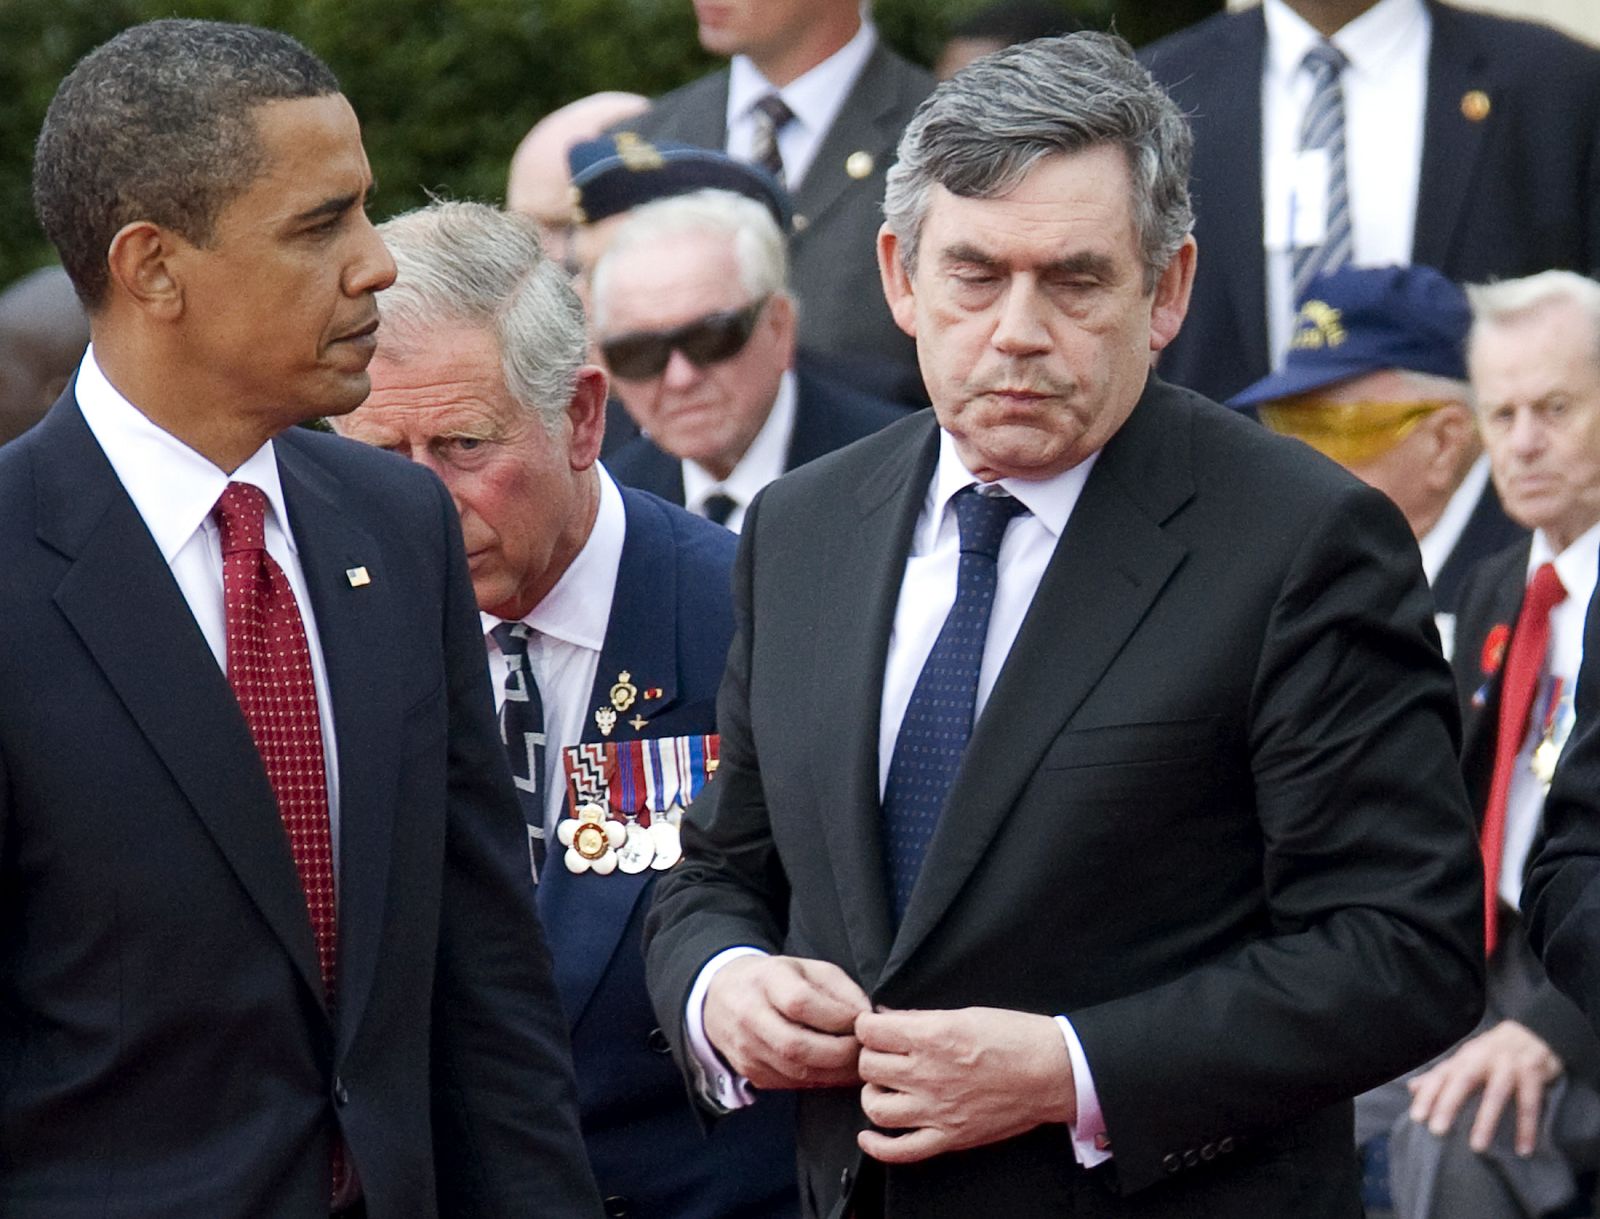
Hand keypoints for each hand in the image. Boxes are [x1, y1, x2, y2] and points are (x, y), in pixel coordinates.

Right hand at [703, 955, 870, 1089]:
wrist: (723, 997)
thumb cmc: (777, 980)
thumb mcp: (809, 969)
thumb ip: (842, 989)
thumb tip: (869, 1018)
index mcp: (766, 981)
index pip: (801, 1004)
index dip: (837, 1017)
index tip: (860, 1021)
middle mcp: (749, 1016)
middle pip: (797, 1046)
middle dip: (840, 1053)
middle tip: (865, 1051)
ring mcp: (746, 1049)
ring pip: (795, 1072)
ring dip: (835, 1073)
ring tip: (856, 1064)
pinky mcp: (750, 1073)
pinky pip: (791, 1084)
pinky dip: (819, 1081)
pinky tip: (835, 1071)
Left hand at [855, 1007, 1074, 1163]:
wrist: (1052, 1072)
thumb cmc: (1014, 1036)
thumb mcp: (964, 1013)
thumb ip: (920, 1018)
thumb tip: (887, 1017)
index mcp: (932, 1036)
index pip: (869, 1031)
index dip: (868, 1025)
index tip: (875, 1027)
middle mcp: (927, 1074)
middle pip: (867, 1066)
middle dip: (871, 1056)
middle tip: (886, 1054)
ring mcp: (936, 1110)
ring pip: (874, 1107)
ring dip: (873, 1093)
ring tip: (886, 1086)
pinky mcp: (948, 1137)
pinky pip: (900, 1150)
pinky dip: (877, 1146)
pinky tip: (870, 1135)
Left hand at [1406, 1020, 1563, 1155]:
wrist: (1534, 1033)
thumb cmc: (1493, 1052)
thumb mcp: (1466, 1060)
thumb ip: (1442, 1076)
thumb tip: (1411, 1088)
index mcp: (1465, 1057)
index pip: (1441, 1075)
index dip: (1428, 1095)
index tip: (1417, 1117)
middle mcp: (1483, 1058)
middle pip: (1463, 1080)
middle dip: (1449, 1104)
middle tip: (1437, 1130)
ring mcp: (1509, 1065)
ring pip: (1496, 1093)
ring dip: (1486, 1120)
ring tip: (1477, 1147)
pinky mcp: (1533, 1074)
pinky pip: (1530, 1103)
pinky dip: (1527, 1127)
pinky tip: (1523, 1149)